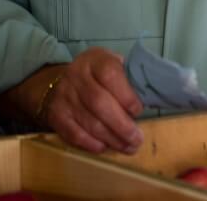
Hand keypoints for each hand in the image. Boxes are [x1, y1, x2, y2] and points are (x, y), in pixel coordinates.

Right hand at [14, 48, 143, 153]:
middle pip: (99, 103)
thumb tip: (150, 100)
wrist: (64, 81)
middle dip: (121, 125)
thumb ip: (130, 78)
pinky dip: (91, 144)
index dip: (126, 95)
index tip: (139, 111)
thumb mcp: (115, 65)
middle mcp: (76, 76)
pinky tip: (106, 147)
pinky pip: (74, 134)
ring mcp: (64, 96)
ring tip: (128, 147)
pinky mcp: (56, 115)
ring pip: (89, 122)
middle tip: (137, 139)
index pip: (110, 75)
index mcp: (95, 59)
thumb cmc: (100, 74)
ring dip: (111, 139)